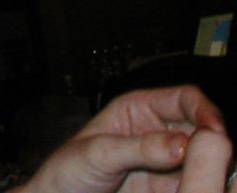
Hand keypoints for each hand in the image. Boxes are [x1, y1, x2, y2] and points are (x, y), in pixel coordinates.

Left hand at [20, 86, 231, 192]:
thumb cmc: (67, 170)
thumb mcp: (97, 154)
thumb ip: (137, 148)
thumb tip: (180, 145)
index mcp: (139, 109)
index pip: (184, 99)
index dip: (205, 111)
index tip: (216, 131)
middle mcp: (159, 132)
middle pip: (203, 131)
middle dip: (215, 145)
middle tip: (215, 165)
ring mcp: (168, 162)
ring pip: (207, 160)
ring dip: (213, 169)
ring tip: (205, 182)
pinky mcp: (171, 189)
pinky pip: (197, 184)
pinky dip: (204, 186)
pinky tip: (200, 190)